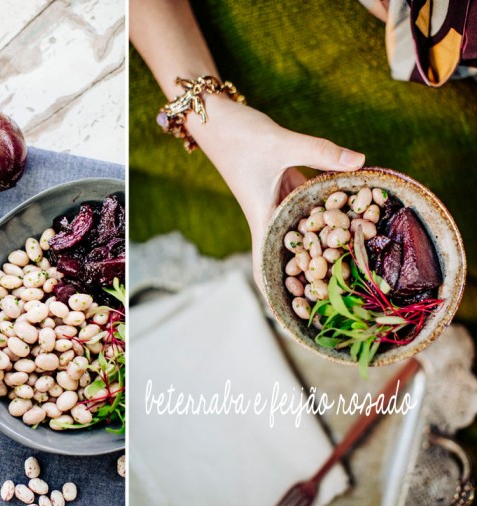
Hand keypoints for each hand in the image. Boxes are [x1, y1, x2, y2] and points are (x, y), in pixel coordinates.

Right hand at [185, 96, 365, 290]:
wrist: (215, 116)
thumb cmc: (238, 135)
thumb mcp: (280, 143)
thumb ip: (320, 152)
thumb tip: (360, 161)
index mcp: (262, 216)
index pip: (265, 264)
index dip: (275, 293)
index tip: (291, 318)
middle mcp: (269, 215)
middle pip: (287, 254)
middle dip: (305, 277)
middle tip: (335, 299)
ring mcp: (276, 201)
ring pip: (299, 231)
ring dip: (318, 246)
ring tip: (348, 265)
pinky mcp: (282, 185)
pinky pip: (306, 206)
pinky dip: (324, 214)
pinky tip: (348, 214)